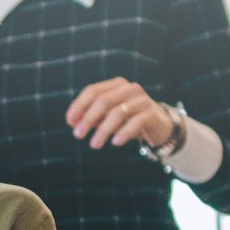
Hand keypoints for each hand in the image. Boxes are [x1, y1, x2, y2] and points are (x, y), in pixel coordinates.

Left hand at [64, 77, 179, 153]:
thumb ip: (92, 117)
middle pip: (104, 101)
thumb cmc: (128, 119)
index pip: (93, 91)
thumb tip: (72, 122)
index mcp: (116, 85)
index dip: (79, 106)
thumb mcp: (108, 117)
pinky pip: (136, 122)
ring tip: (94, 144)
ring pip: (118, 112)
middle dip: (88, 118)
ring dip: (103, 130)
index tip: (69, 122)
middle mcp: (129, 89)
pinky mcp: (152, 113)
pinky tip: (115, 143)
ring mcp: (142, 100)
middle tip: (78, 135)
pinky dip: (124, 133)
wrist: (159, 125)